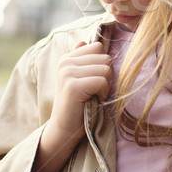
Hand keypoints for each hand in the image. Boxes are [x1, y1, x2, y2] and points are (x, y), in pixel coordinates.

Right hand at [31, 41, 111, 171]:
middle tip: (95, 91)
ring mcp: (67, 73)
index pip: (99, 47)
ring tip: (93, 96)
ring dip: (105, 86)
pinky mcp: (72, 86)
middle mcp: (65, 62)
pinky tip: (94, 100)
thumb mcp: (80, 78)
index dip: (103, 65)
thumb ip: (83, 60)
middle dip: (107, 76)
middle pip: (105, 58)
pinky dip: (103, 93)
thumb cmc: (79, 104)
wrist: (65, 130)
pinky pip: (102, 81)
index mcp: (67, 58)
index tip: (95, 81)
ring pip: (106, 69)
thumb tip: (83, 41)